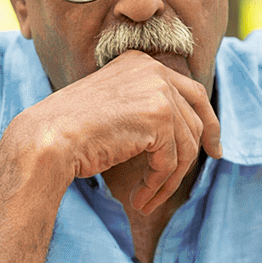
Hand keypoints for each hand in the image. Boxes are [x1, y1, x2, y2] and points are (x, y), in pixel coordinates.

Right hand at [10, 51, 221, 212]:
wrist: (48, 138)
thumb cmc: (71, 131)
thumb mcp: (115, 107)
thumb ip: (146, 108)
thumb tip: (184, 131)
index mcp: (141, 63)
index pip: (189, 91)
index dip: (207, 118)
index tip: (213, 144)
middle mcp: (153, 70)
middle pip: (195, 116)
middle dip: (204, 144)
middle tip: (213, 161)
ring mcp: (158, 91)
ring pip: (185, 145)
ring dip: (169, 178)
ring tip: (147, 199)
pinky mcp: (159, 117)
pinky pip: (171, 161)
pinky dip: (158, 185)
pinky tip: (139, 198)